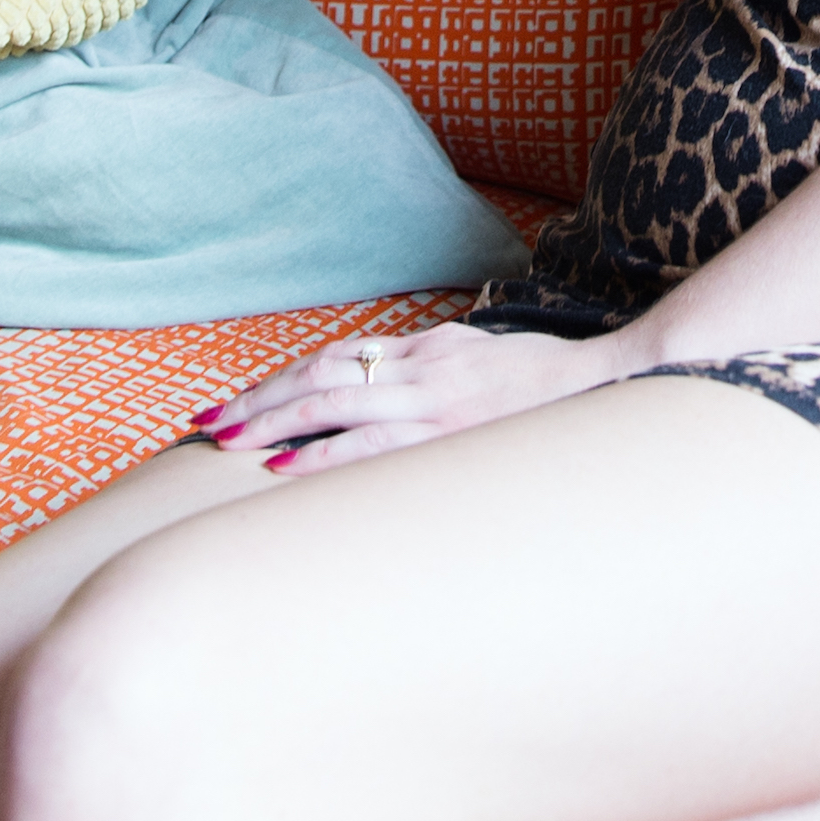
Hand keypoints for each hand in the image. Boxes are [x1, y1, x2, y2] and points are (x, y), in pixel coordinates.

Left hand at [188, 318, 644, 475]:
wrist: (610, 386)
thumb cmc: (548, 384)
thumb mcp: (482, 356)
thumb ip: (434, 364)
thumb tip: (385, 379)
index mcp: (427, 350)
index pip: (335, 361)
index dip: (280, 383)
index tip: (238, 407)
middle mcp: (421, 370)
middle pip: (319, 380)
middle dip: (259, 404)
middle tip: (208, 426)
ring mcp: (432, 401)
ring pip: (332, 405)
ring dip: (273, 426)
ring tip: (228, 444)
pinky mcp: (448, 433)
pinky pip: (369, 446)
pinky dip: (320, 456)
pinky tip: (283, 469)